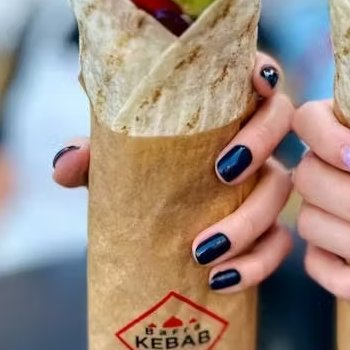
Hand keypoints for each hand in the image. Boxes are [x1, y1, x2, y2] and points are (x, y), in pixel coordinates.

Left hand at [52, 53, 293, 292]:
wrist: (150, 229)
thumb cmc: (141, 172)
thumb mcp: (116, 161)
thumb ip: (93, 154)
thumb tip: (66, 163)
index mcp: (224, 104)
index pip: (256, 71)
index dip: (265, 71)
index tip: (256, 83)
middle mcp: (253, 135)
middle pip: (282, 120)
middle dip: (260, 143)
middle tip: (222, 173)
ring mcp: (266, 178)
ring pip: (282, 187)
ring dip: (250, 219)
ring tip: (202, 251)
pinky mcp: (269, 227)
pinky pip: (279, 242)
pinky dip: (257, 262)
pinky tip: (222, 279)